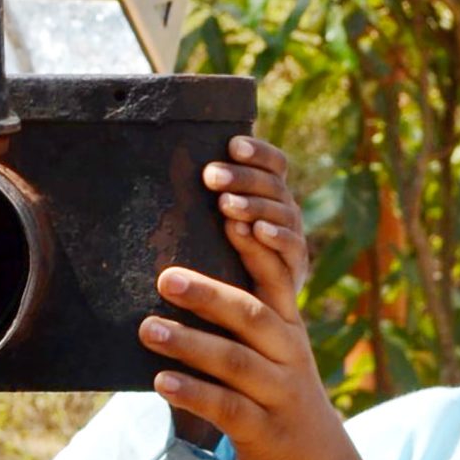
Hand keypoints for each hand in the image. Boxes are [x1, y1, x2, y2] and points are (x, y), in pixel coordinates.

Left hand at [140, 215, 383, 459]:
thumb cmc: (279, 405)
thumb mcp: (273, 359)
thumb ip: (242, 324)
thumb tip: (183, 280)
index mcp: (289, 331)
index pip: (276, 279)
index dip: (256, 248)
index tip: (230, 215)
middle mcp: (289, 357)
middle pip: (251, 316)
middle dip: (208, 293)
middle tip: (164, 276)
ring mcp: (280, 395)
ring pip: (234, 362)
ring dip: (189, 343)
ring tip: (147, 328)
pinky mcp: (265, 433)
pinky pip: (226, 408)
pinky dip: (192, 392)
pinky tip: (160, 382)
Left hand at [203, 134, 309, 298]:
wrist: (250, 313)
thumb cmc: (222, 258)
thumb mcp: (216, 224)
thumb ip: (210, 198)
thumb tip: (162, 160)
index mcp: (270, 195)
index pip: (274, 163)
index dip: (258, 152)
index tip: (232, 146)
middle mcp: (286, 211)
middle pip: (274, 184)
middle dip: (243, 177)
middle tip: (211, 177)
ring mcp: (293, 238)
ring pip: (282, 212)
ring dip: (254, 205)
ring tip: (226, 205)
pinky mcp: (296, 268)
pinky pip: (291, 247)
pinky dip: (276, 236)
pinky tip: (257, 231)